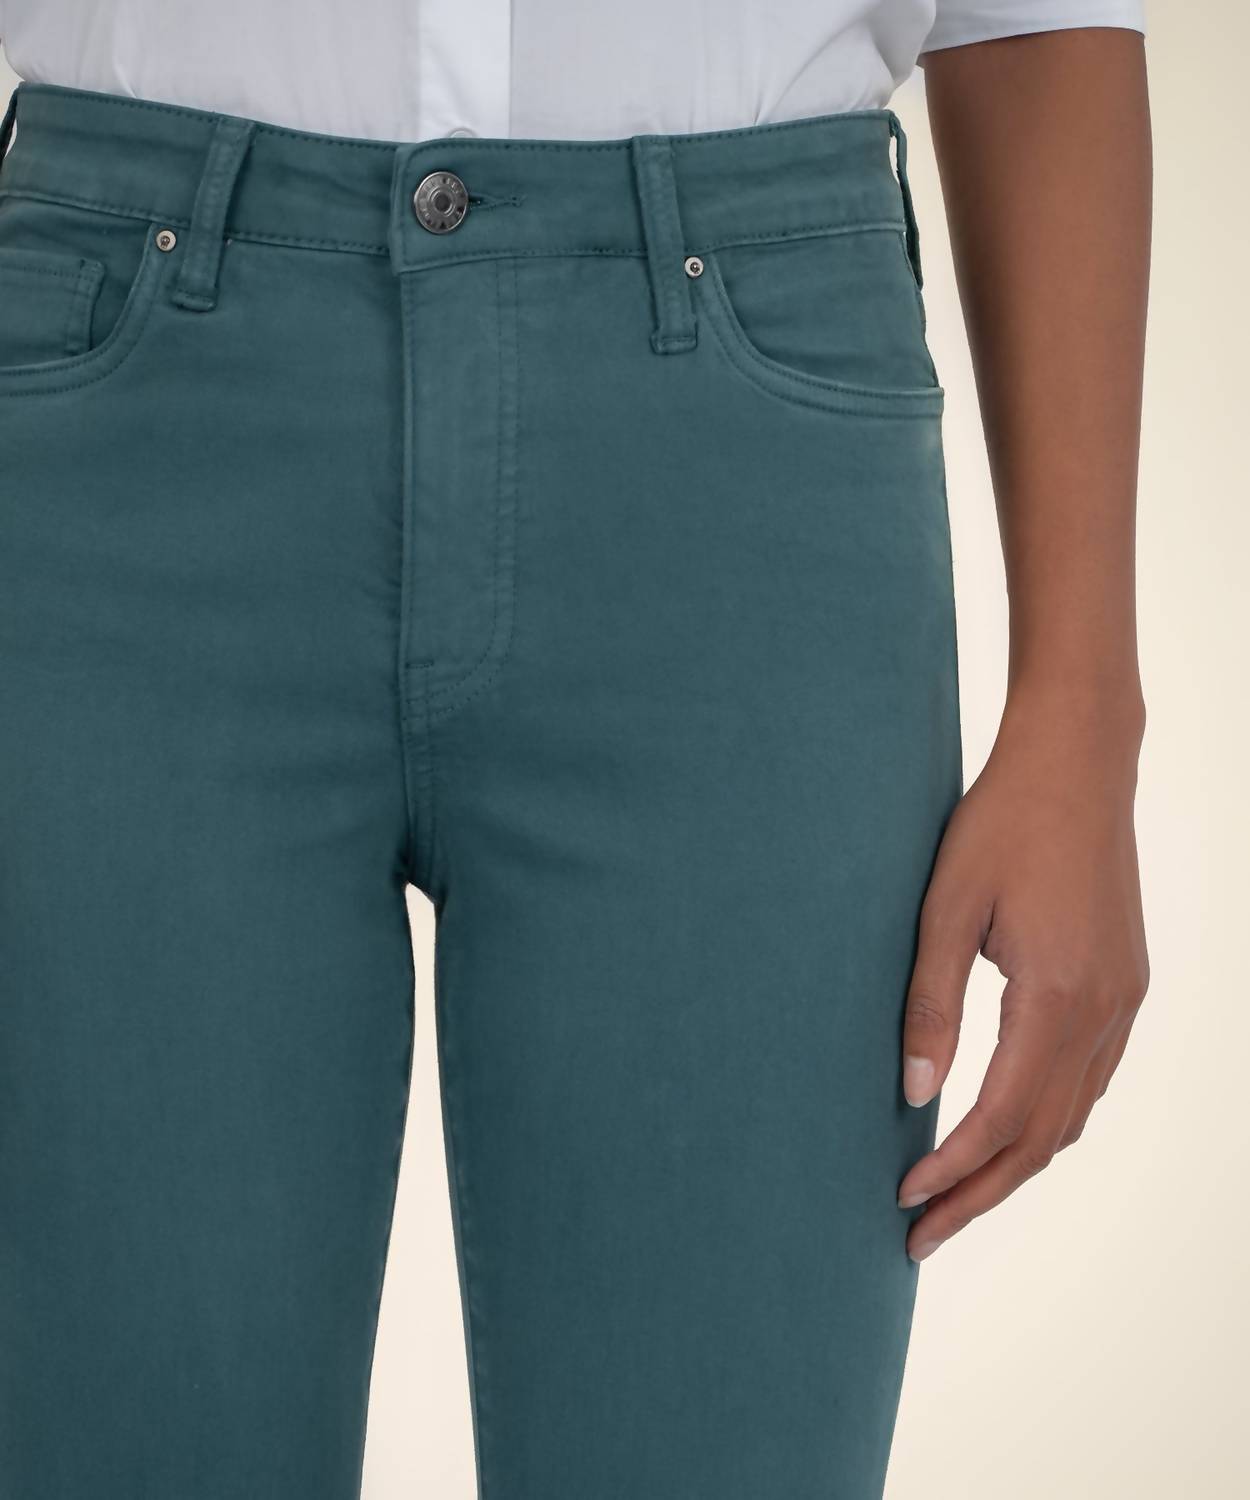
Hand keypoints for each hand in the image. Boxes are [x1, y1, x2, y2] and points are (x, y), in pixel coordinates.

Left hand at [897, 690, 1148, 1261]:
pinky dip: (1048, 1119)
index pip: (1002, 1118)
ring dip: (1016, 1165)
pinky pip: (1090, 1078)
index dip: (953, 1170)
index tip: (904, 1200)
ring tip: (958, 1197)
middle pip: (1043, 1137)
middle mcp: (1104, 1010)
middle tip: (922, 1235)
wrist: (1076, 762)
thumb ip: (929, 1005)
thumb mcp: (945, 908)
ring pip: (1073, 1115)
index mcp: (1058, 996)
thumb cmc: (1001, 823)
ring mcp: (1124, 999)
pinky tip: (1009, 1129)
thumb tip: (913, 1094)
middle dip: (981, 1193)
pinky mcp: (1125, 982)